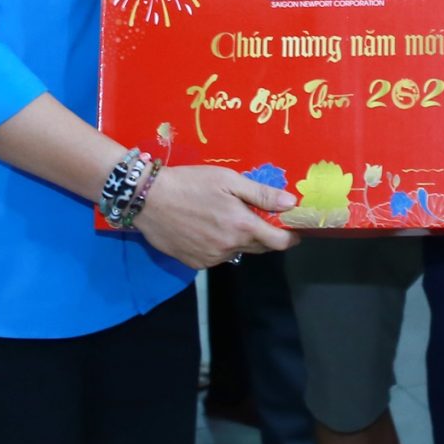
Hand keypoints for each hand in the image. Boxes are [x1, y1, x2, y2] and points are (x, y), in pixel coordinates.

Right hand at [132, 164, 297, 269]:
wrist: (148, 199)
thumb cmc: (191, 183)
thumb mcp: (228, 180)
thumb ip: (261, 194)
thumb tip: (291, 204)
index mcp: (242, 227)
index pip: (278, 242)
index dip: (290, 237)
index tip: (294, 231)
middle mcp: (229, 247)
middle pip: (260, 248)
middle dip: (266, 236)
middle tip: (260, 218)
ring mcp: (211, 258)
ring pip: (237, 251)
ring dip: (240, 240)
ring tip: (228, 219)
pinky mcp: (194, 263)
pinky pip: (217, 257)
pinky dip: (220, 246)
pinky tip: (208, 229)